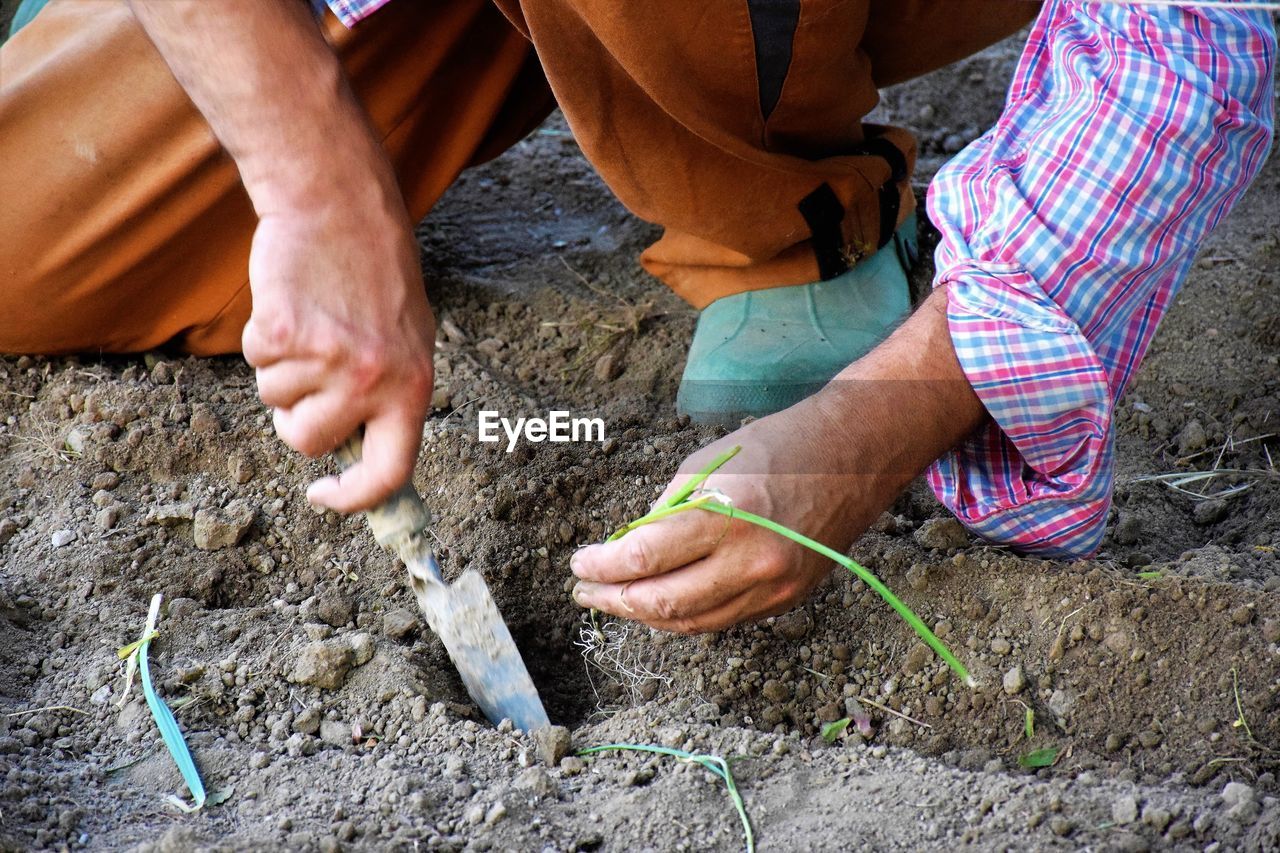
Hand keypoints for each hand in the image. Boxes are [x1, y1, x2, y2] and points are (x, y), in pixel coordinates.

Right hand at [241, 201, 434, 512]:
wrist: (339, 205)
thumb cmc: (374, 274)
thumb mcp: (406, 341)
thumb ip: (387, 397)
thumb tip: (358, 456)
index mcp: (414, 388)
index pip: (389, 472)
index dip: (354, 497)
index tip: (324, 494)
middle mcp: (373, 381)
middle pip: (309, 441)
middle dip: (298, 414)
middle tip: (316, 364)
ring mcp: (328, 360)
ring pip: (275, 401)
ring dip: (282, 368)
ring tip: (313, 321)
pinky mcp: (283, 334)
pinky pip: (254, 361)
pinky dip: (261, 337)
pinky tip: (290, 304)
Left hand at [570, 394, 886, 632]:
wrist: (853, 455)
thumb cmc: (777, 446)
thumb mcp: (707, 463)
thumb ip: (667, 511)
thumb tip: (630, 548)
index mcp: (727, 517)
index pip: (645, 558)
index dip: (603, 566)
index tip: (580, 562)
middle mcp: (753, 562)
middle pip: (664, 603)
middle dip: (614, 601)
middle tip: (585, 591)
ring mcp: (774, 588)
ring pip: (692, 622)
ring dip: (646, 616)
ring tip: (615, 602)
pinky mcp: (788, 601)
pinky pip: (723, 619)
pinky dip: (686, 615)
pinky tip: (660, 602)